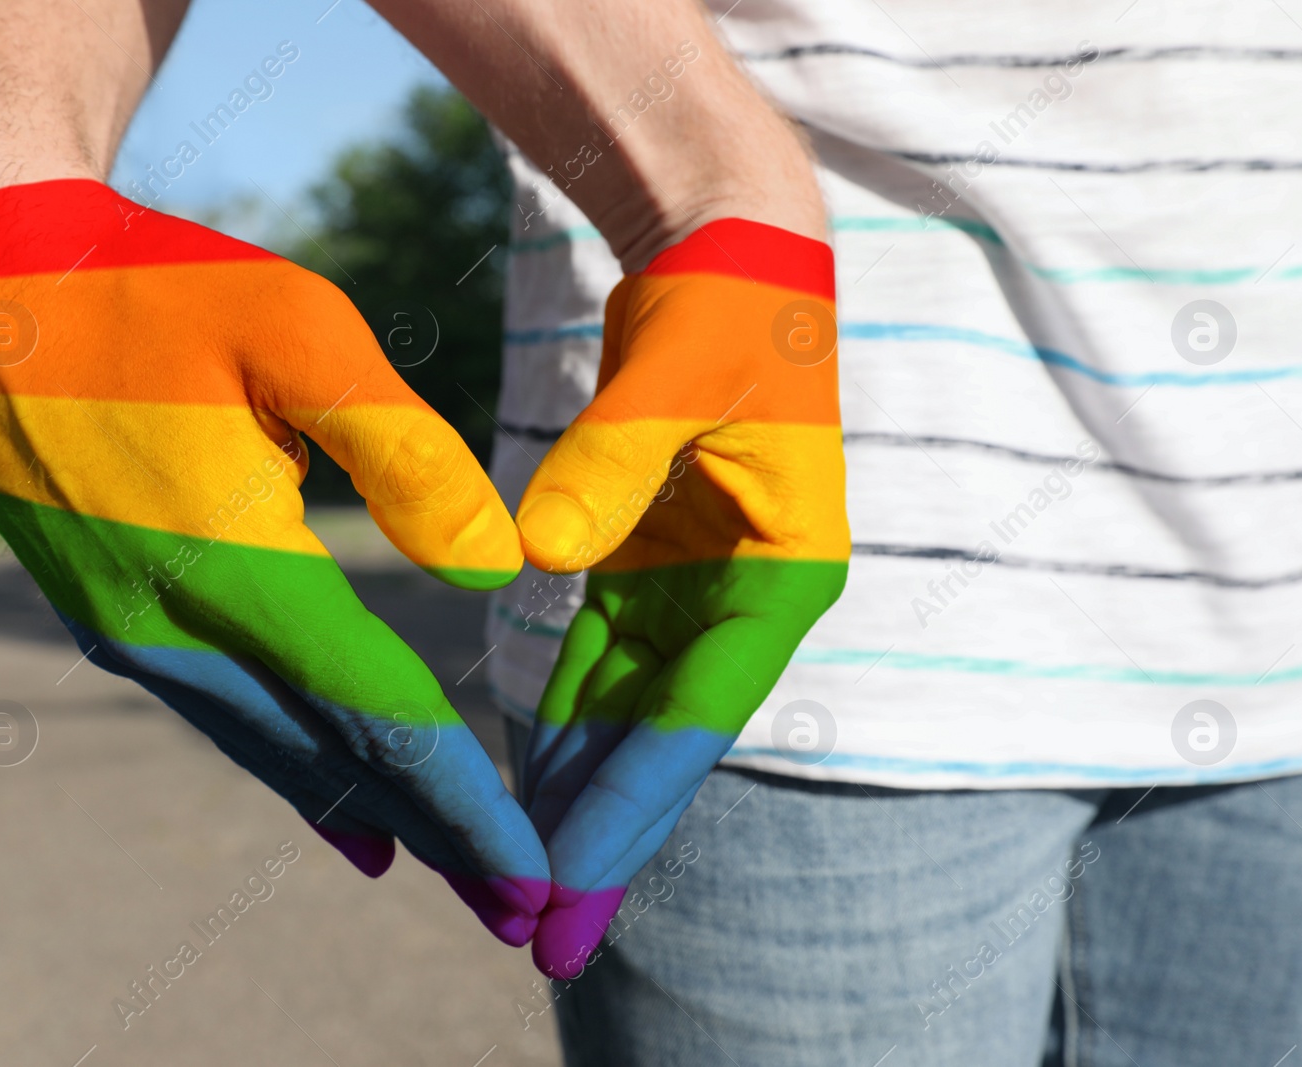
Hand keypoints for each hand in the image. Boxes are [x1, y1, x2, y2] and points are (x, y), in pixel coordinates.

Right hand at [0, 179, 548, 942]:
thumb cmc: (159, 291)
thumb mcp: (299, 334)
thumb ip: (402, 453)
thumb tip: (496, 570)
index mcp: (231, 563)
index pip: (374, 711)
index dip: (460, 797)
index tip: (528, 868)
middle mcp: (175, 627)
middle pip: (331, 759)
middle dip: (431, 838)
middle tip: (512, 909)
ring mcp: (134, 633)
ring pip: (275, 750)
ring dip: (367, 814)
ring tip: (441, 872)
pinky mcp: (116, 619)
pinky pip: (228, 717)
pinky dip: (295, 770)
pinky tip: (341, 813)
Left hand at [513, 219, 849, 976]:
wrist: (731, 259)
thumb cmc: (728, 308)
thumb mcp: (679, 374)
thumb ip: (613, 462)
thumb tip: (536, 550)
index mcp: (781, 574)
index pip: (697, 715)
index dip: (633, 805)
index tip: (567, 883)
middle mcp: (744, 602)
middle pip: (665, 746)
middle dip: (606, 844)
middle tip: (546, 945)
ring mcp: (696, 591)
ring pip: (628, 722)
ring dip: (578, 803)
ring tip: (523, 895)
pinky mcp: (649, 568)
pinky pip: (597, 667)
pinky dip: (559, 728)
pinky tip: (520, 788)